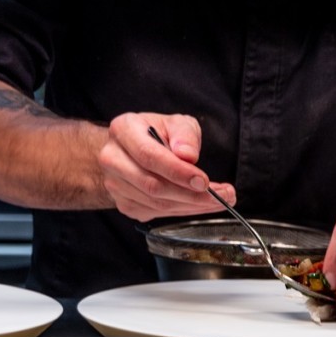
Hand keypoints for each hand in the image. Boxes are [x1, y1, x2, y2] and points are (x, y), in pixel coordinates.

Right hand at [98, 112, 233, 221]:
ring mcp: (116, 185)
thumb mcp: (176, 123)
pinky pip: (157, 213)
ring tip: (219, 200)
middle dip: (191, 195)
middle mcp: (113, 158)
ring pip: (157, 203)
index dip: (178, 172)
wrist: (133, 149)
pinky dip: (184, 211)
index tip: (203, 181)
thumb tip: (188, 155)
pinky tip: (200, 205)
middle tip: (222, 195)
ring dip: (192, 206)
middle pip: (152, 185)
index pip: (149, 156)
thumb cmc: (156, 133)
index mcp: (123, 130)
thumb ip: (185, 135)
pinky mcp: (125, 204)